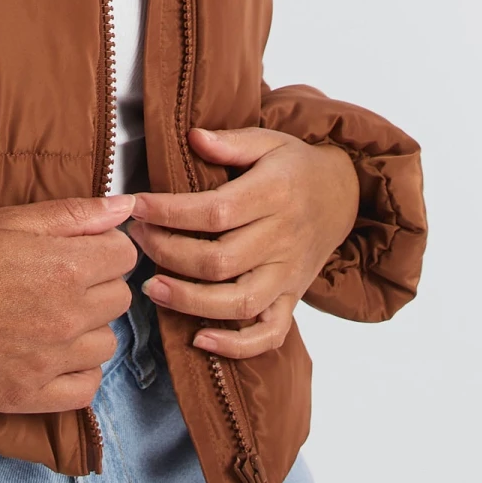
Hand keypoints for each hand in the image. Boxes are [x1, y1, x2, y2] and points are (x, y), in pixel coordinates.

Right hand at [0, 195, 137, 413]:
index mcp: (66, 266)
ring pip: (106, 344)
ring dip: (87, 330)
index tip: (78, 252)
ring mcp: (51, 360)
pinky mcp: (31, 394)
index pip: (124, 255)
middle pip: (119, 298)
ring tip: (50, 320)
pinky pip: (86, 388)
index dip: (103, 249)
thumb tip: (127, 206)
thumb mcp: (11, 221)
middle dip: (96, 286)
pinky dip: (77, 372)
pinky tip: (53, 357)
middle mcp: (68, 315)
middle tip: (56, 283)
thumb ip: (74, 214)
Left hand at [130, 127, 358, 358]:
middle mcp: (283, 239)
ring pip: (239, 302)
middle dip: (168, 254)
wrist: (345, 195)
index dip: (170, 212)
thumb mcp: (270, 140)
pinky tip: (200, 339)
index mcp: (275, 195)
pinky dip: (237, 346)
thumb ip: (232, 141)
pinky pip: (270, 333)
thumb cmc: (296, 167)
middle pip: (220, 261)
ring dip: (191, 302)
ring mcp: (288, 275)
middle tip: (136, 241)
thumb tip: (193, 136)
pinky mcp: (292, 299)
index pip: (215, 211)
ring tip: (152, 289)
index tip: (135, 207)